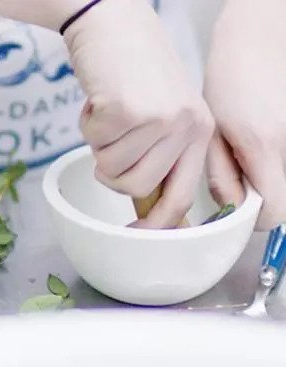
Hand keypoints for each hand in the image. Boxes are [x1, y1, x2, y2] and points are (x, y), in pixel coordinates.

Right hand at [64, 0, 213, 227]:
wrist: (113, 22)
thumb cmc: (133, 67)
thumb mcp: (162, 111)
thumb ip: (159, 155)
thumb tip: (146, 206)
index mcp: (199, 130)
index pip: (182, 194)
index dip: (157, 223)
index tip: (137, 233)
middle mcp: (185, 126)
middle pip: (136, 187)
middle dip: (111, 169)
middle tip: (109, 139)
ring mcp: (157, 118)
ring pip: (111, 168)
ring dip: (98, 144)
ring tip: (108, 112)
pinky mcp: (127, 110)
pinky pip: (92, 142)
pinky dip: (86, 124)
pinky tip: (99, 99)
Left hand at [204, 0, 285, 229]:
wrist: (263, 38)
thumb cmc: (233, 77)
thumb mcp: (212, 129)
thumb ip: (221, 173)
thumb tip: (231, 206)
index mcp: (265, 146)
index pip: (276, 211)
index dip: (255, 218)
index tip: (238, 211)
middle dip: (262, 198)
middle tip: (241, 176)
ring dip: (271, 179)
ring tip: (249, 151)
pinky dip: (279, 162)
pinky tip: (262, 141)